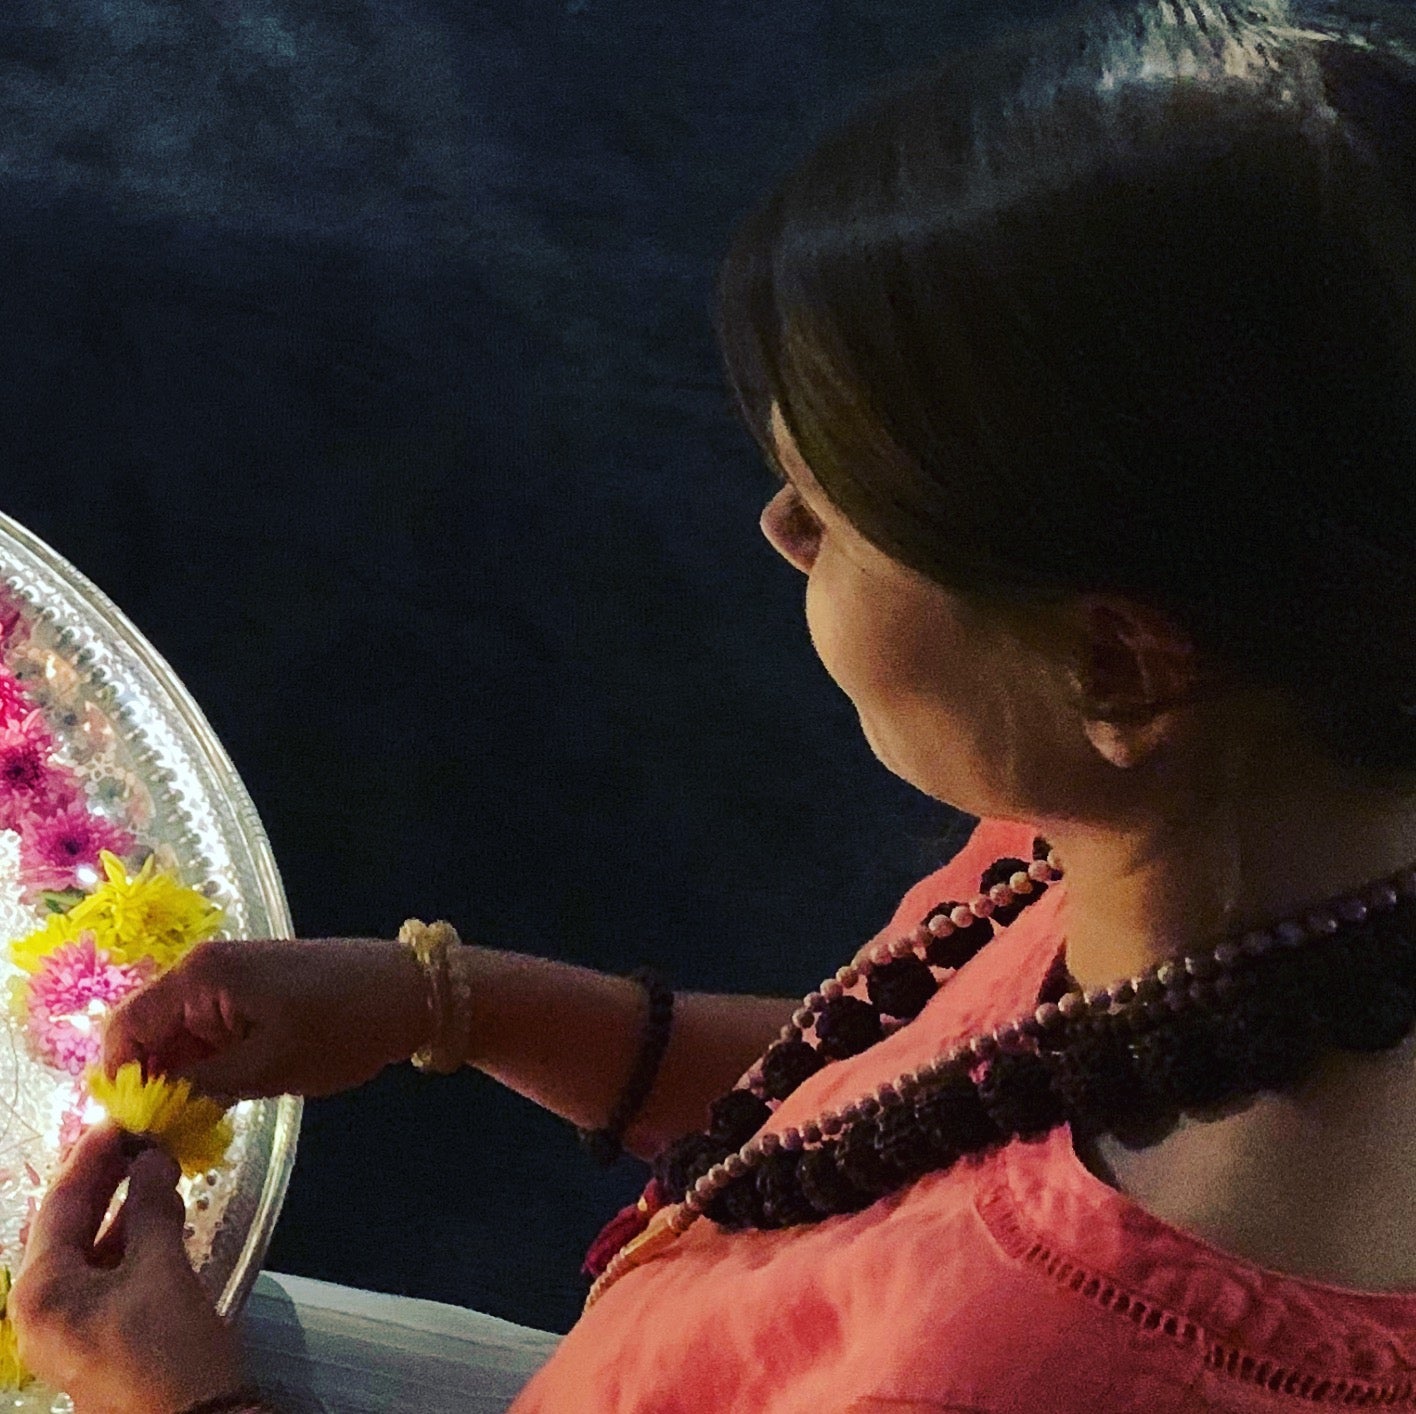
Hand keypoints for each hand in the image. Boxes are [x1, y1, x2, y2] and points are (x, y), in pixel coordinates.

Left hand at [10, 1120, 246, 1413]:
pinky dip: (131, 1239)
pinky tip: (161, 1213)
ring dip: (122, 1207)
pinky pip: (106, 1272)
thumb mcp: (163, 1272)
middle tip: (141, 1136)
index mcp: (41, 1293)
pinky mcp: (97, 1335)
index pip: (59, 1206)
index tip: (121, 1118)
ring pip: (89, 1248)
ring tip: (157, 1166)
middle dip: (106, 1180)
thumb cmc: (169, 1352)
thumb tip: (152, 1158)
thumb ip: (151, 1207)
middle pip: (68, 1226)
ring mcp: (67, 1327)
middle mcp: (42, 1310)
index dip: (92, 1157)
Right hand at [100, 936, 433, 1101]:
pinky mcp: (252, 996)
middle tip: (162, 1139)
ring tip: (190, 1129)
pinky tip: (219, 1104)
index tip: (132, 1131)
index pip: (124, 1029)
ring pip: (177, 1038)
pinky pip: (208, 1035)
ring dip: (179, 1080)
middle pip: (146, 1033)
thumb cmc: (343, 1026)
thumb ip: (199, 1089)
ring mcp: (228, 981)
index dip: (119, 1081)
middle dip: (148, 1084)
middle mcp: (203, 970)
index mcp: (199, 976)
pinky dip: (207, 1069)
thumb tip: (143, 1116)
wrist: (412, 993)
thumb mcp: (267, 1067)